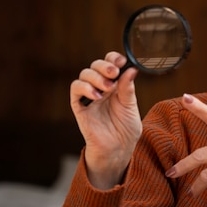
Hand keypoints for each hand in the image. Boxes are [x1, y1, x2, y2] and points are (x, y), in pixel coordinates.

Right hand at [70, 51, 141, 188]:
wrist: (118, 149)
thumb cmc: (126, 128)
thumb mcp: (131, 106)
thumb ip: (128, 88)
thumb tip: (131, 69)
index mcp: (116, 84)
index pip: (110, 63)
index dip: (113, 58)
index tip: (121, 60)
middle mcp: (101, 87)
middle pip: (96, 66)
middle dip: (104, 66)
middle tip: (114, 73)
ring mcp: (89, 96)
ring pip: (84, 75)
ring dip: (96, 77)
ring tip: (108, 88)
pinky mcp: (79, 107)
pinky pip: (75, 90)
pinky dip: (84, 88)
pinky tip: (97, 95)